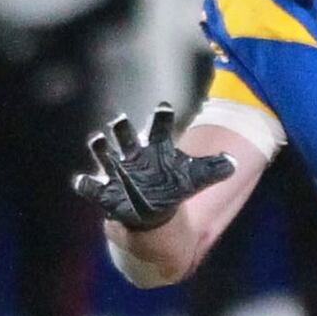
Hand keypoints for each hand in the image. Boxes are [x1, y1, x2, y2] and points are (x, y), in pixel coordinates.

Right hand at [73, 103, 235, 230]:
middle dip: (122, 128)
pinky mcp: (106, 191)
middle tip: (119, 120)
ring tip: (98, 140)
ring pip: (105, 155)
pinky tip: (81, 181)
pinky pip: (91, 187)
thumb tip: (235, 163)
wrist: (153, 208)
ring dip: (100, 148)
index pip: (160, 128)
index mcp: (156, 148)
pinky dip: (85, 184)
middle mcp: (134, 155)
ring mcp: (118, 171)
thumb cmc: (171, 186)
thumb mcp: (195, 179)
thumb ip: (214, 169)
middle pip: (126, 136)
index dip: (162, 118)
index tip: (165, 107)